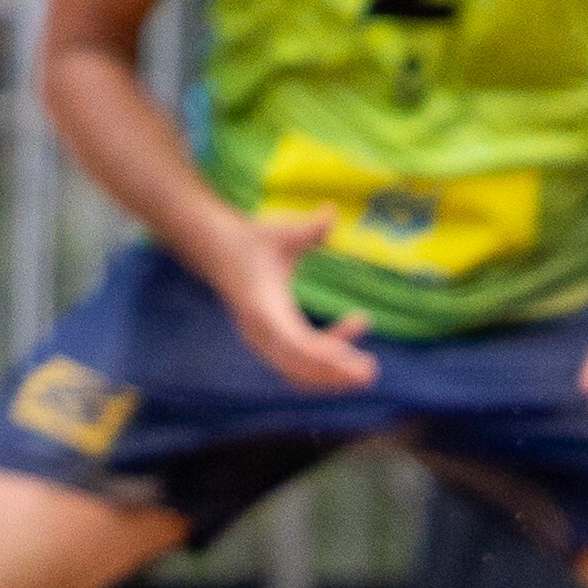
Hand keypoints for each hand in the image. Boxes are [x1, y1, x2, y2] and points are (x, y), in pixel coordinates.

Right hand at [210, 209, 384, 400]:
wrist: (216, 248)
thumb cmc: (252, 239)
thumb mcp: (280, 232)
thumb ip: (308, 229)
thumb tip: (332, 212)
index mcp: (264, 308)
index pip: (298, 345)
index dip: (329, 358)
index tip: (360, 364)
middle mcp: (260, 332)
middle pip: (300, 369)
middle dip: (335, 375)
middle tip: (371, 371)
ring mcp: (262, 341)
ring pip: (298, 374)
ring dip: (331, 376)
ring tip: (366, 367)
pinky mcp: (267, 343)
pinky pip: (296, 365)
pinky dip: (323, 363)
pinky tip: (350, 335)